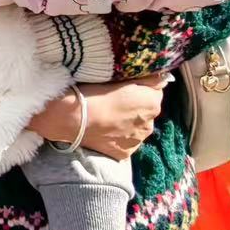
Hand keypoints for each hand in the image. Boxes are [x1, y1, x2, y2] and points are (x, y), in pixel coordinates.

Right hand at [30, 75, 167, 159]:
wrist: (69, 118)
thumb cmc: (91, 90)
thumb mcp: (118, 75)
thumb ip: (145, 76)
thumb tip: (161, 76)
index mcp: (152, 101)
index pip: (155, 88)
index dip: (139, 85)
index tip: (123, 84)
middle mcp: (150, 123)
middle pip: (146, 109)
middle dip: (134, 105)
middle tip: (112, 99)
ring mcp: (137, 141)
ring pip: (136, 126)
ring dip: (127, 121)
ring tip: (106, 115)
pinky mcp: (124, 154)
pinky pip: (124, 141)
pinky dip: (117, 135)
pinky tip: (103, 129)